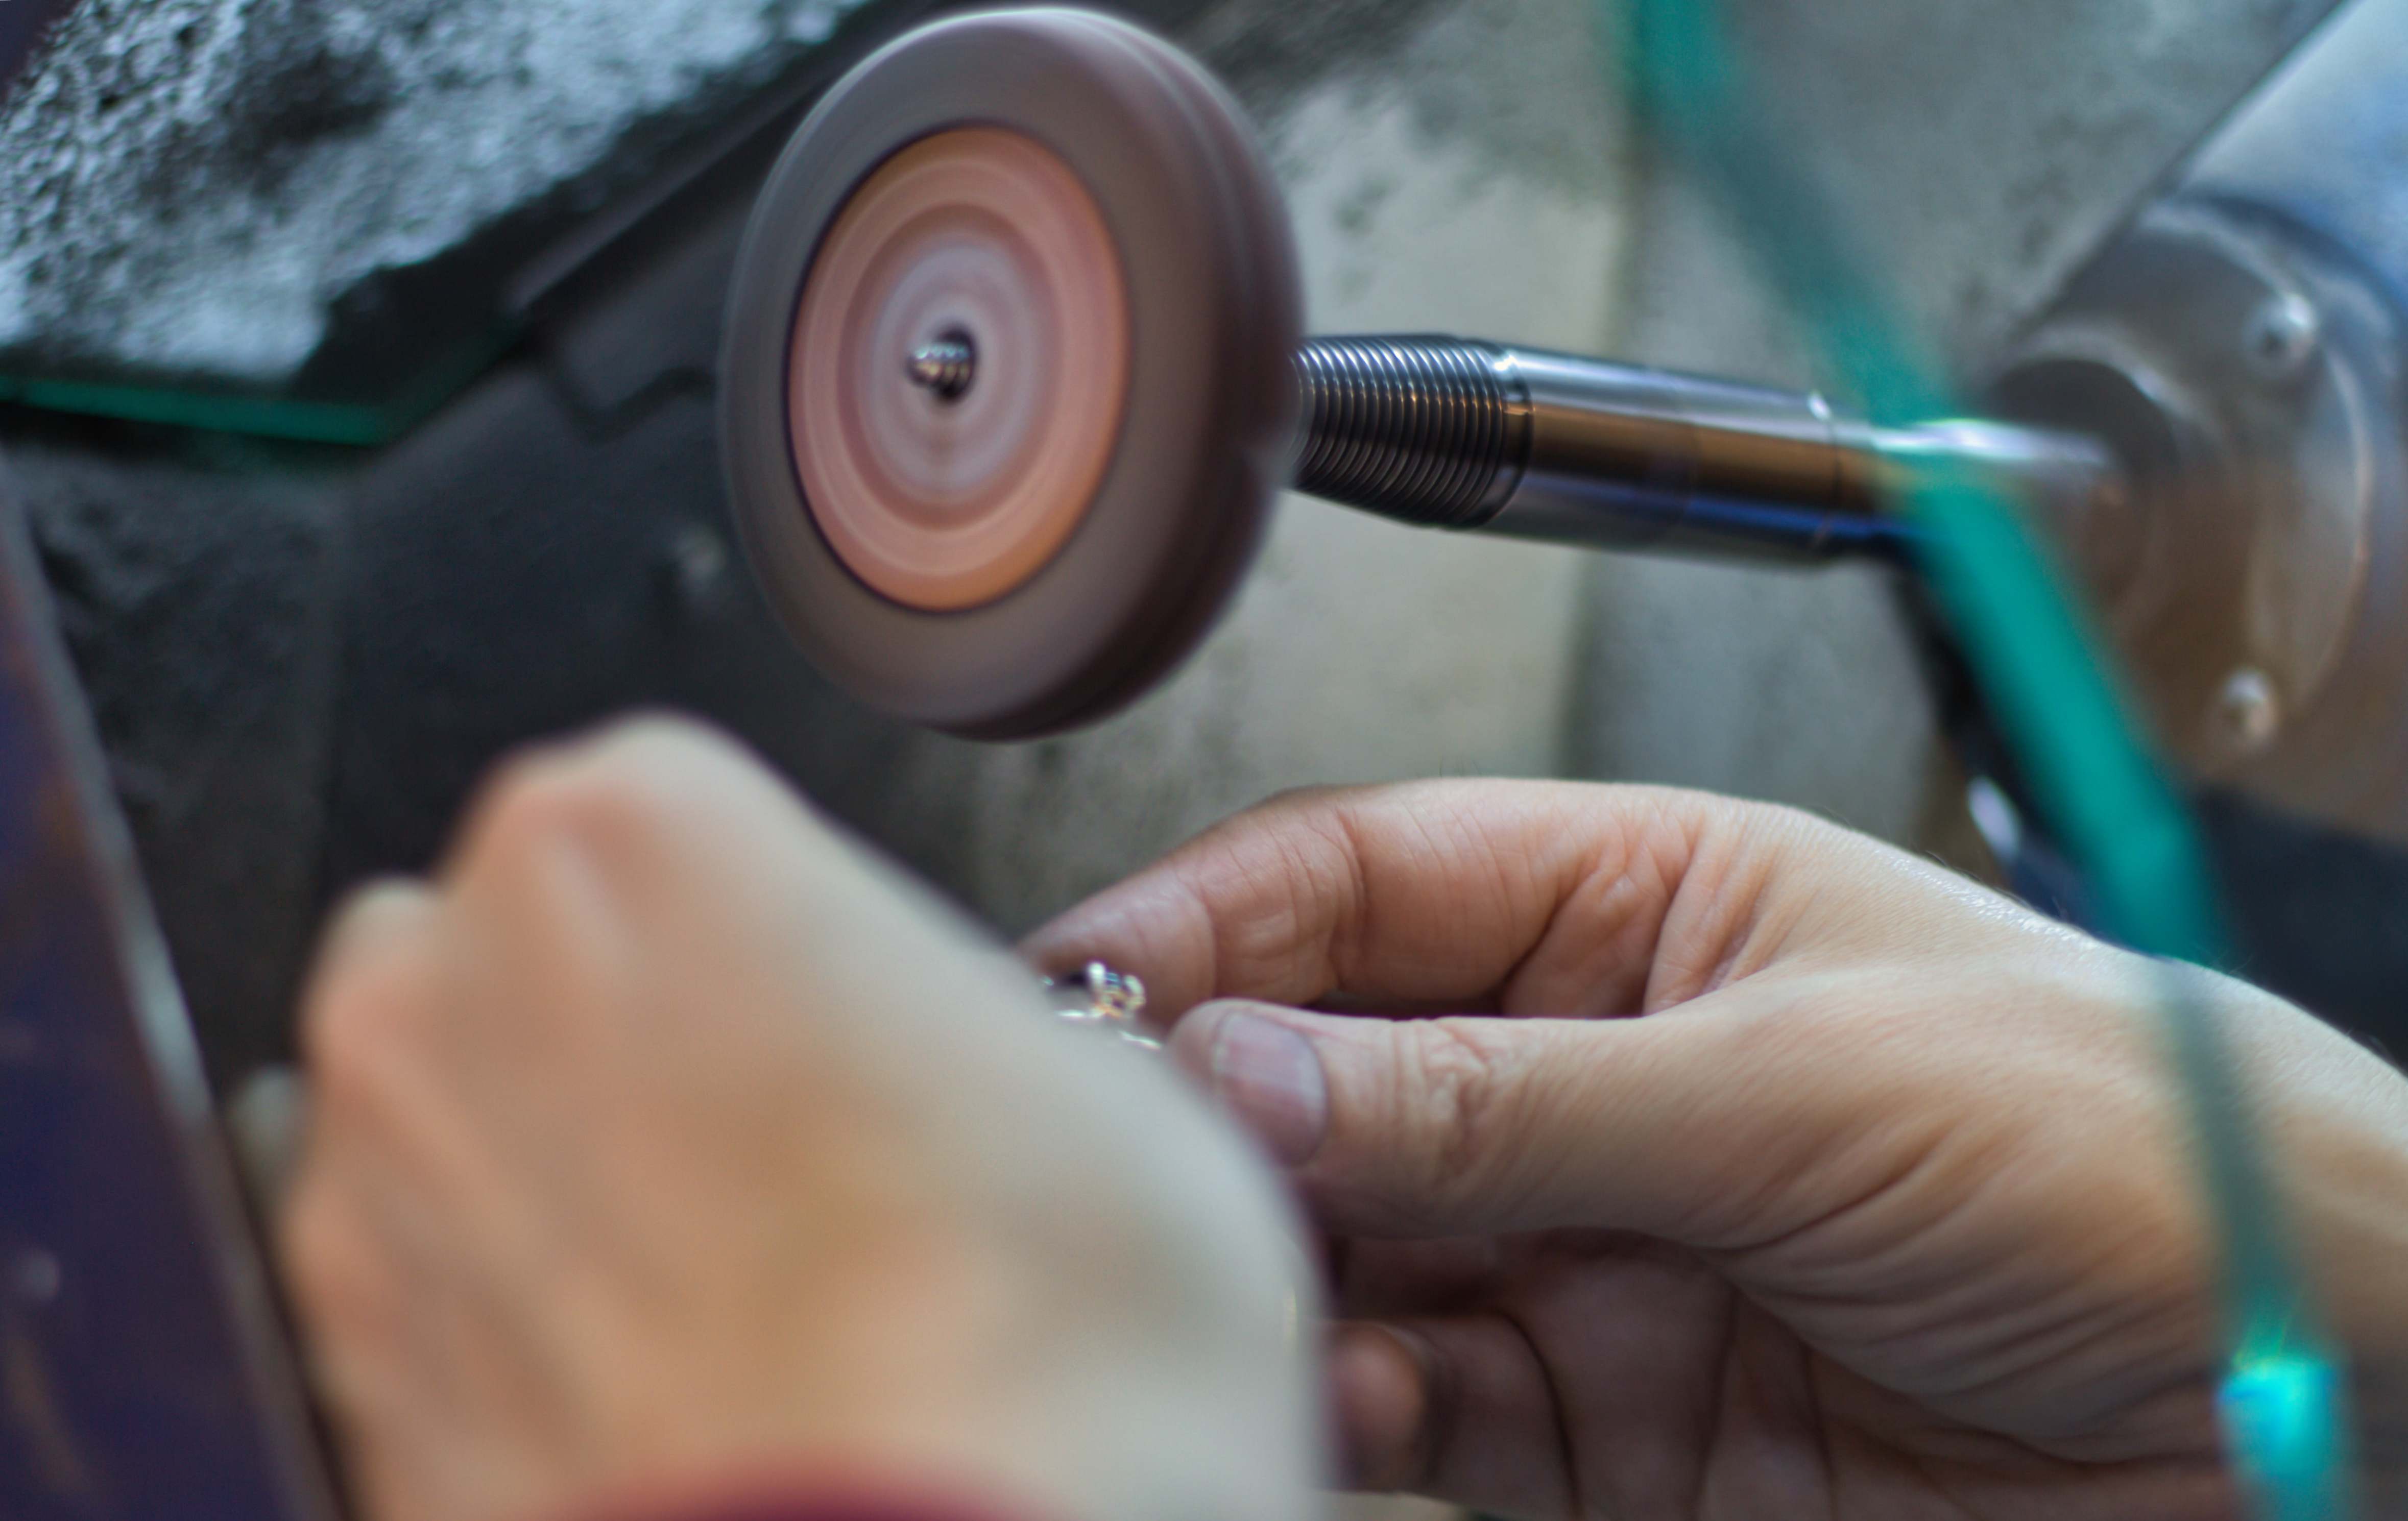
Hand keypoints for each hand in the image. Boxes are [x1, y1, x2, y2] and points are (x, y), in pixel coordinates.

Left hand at [282, 717, 1313, 1520]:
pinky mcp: (354, 1383)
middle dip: (648, 1024)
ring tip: (754, 1294)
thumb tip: (957, 1076)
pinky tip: (680, 1386)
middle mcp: (457, 984)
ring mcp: (376, 1193)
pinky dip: (529, 1325)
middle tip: (809, 1151)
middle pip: (537, 947)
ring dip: (579, 1172)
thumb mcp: (1108, 1088)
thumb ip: (967, 1018)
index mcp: (637, 831)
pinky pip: (438, 1298)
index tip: (861, 1018)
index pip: (688, 811)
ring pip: (471, 1119)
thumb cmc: (1029, 1347)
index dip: (794, 926)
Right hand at [1026, 780, 2407, 1519]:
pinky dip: (1362, 1397)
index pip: (1362, 881)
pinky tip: (1344, 1392)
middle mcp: (1586, 1068)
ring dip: (1279, 1262)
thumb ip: (1503, 1095)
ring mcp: (1582, 1243)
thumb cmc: (2114, 1144)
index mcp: (1638, 909)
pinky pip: (1426, 1397)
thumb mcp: (1789, 1084)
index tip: (1076, 974)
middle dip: (1215, 1102)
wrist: (2294, 1382)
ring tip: (1231, 1279)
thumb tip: (1251, 1063)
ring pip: (1355, 1242)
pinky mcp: (1598, 1415)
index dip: (1205, 921)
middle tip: (1123, 1147)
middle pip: (1328, 1064)